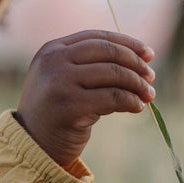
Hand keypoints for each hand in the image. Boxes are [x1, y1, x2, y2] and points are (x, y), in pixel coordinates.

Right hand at [16, 30, 155, 167]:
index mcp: (52, 50)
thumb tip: (138, 57)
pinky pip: (113, 98)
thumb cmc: (54, 112)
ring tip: (148, 95)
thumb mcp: (63, 79)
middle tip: (150, 77)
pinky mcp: (71, 107)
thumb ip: (87, 64)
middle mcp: (54, 62)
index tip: (149, 54)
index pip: (98, 38)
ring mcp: (60, 83)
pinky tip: (137, 107)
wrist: (32, 144)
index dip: (127, 43)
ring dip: (137, 85)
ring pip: (114, 74)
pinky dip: (131, 102)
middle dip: (136, 64)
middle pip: (108, 52)